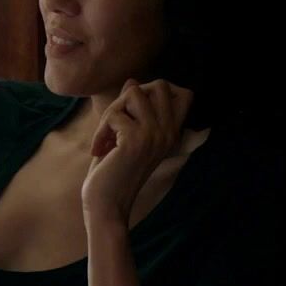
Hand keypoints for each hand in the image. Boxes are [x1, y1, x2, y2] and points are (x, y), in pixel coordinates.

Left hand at [81, 78, 192, 226]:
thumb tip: (132, 81)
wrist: (107, 204)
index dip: (157, 92)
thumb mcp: (126, 134)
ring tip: (108, 136)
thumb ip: (133, 109)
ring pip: (133, 92)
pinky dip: (100, 131)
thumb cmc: (113, 170)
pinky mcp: (135, 140)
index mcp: (172, 133)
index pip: (185, 93)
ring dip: (112, 112)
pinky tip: (100, 150)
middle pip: (158, 85)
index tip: (136, 114)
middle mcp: (169, 132)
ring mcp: (155, 135)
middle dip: (130, 96)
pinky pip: (114, 114)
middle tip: (117, 123)